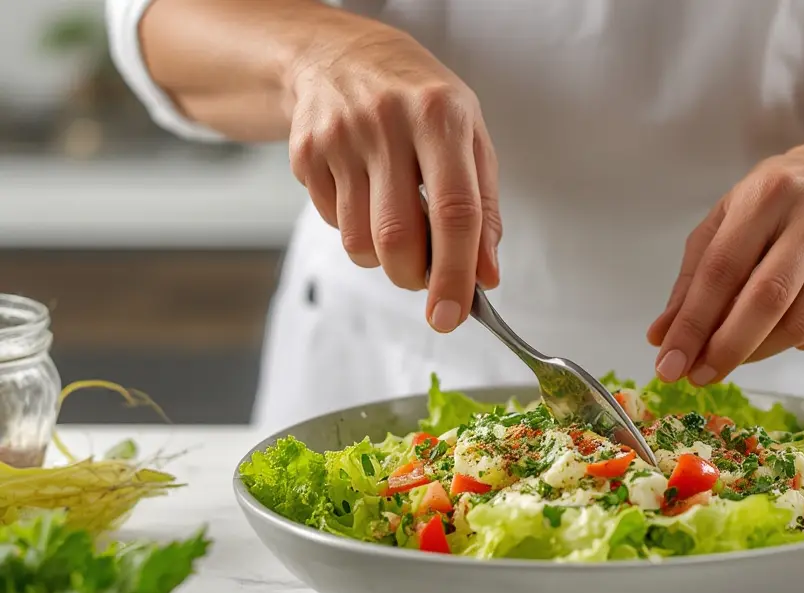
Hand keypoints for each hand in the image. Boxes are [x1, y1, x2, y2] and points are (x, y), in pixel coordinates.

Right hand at [284, 18, 500, 332]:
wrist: (336, 55)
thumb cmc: (418, 101)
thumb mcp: (469, 136)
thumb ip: (484, 209)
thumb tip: (486, 276)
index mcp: (439, 116)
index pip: (454, 213)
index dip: (455, 274)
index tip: (453, 314)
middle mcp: (387, 124)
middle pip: (397, 238)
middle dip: (414, 278)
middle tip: (426, 279)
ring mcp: (339, 139)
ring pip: (359, 242)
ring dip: (384, 259)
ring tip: (398, 226)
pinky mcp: (306, 154)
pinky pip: (332, 225)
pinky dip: (355, 230)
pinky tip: (365, 196)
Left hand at [647, 140, 803, 384]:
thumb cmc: (781, 203)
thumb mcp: (728, 220)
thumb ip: (692, 279)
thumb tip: (661, 337)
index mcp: (770, 192)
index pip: (722, 269)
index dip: (692, 323)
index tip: (669, 363)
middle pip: (767, 300)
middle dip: (725, 349)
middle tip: (698, 377)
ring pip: (799, 327)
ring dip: (757, 352)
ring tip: (733, 353)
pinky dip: (792, 344)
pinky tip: (782, 326)